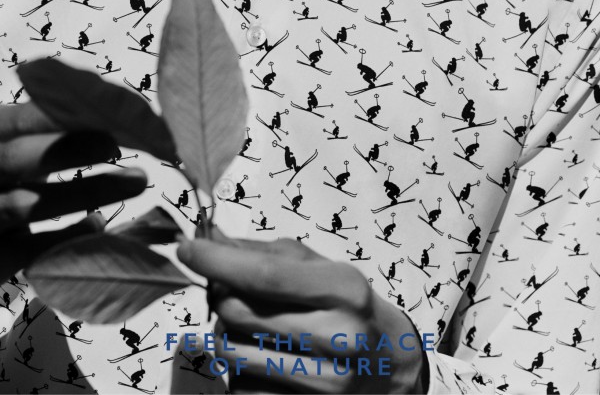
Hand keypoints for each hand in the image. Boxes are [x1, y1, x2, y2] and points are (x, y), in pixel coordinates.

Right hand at [0, 101, 146, 282]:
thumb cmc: (16, 177)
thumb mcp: (25, 148)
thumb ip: (58, 132)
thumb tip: (119, 109)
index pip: (16, 122)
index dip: (55, 116)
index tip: (102, 112)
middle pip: (16, 159)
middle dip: (69, 149)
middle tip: (117, 144)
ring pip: (25, 205)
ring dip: (85, 192)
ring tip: (137, 180)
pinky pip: (24, 251)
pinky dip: (63, 239)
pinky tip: (99, 224)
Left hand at [177, 235, 427, 393]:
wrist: (392, 366)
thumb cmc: (349, 306)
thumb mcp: (321, 268)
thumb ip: (266, 254)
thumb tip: (209, 241)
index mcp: (343, 291)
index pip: (266, 276)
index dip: (218, 261)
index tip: (188, 248)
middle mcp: (337, 339)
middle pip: (239, 316)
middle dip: (219, 295)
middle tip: (224, 287)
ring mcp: (324, 386)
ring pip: (231, 355)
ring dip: (223, 333)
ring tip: (244, 324)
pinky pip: (240, 390)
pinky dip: (237, 369)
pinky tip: (260, 356)